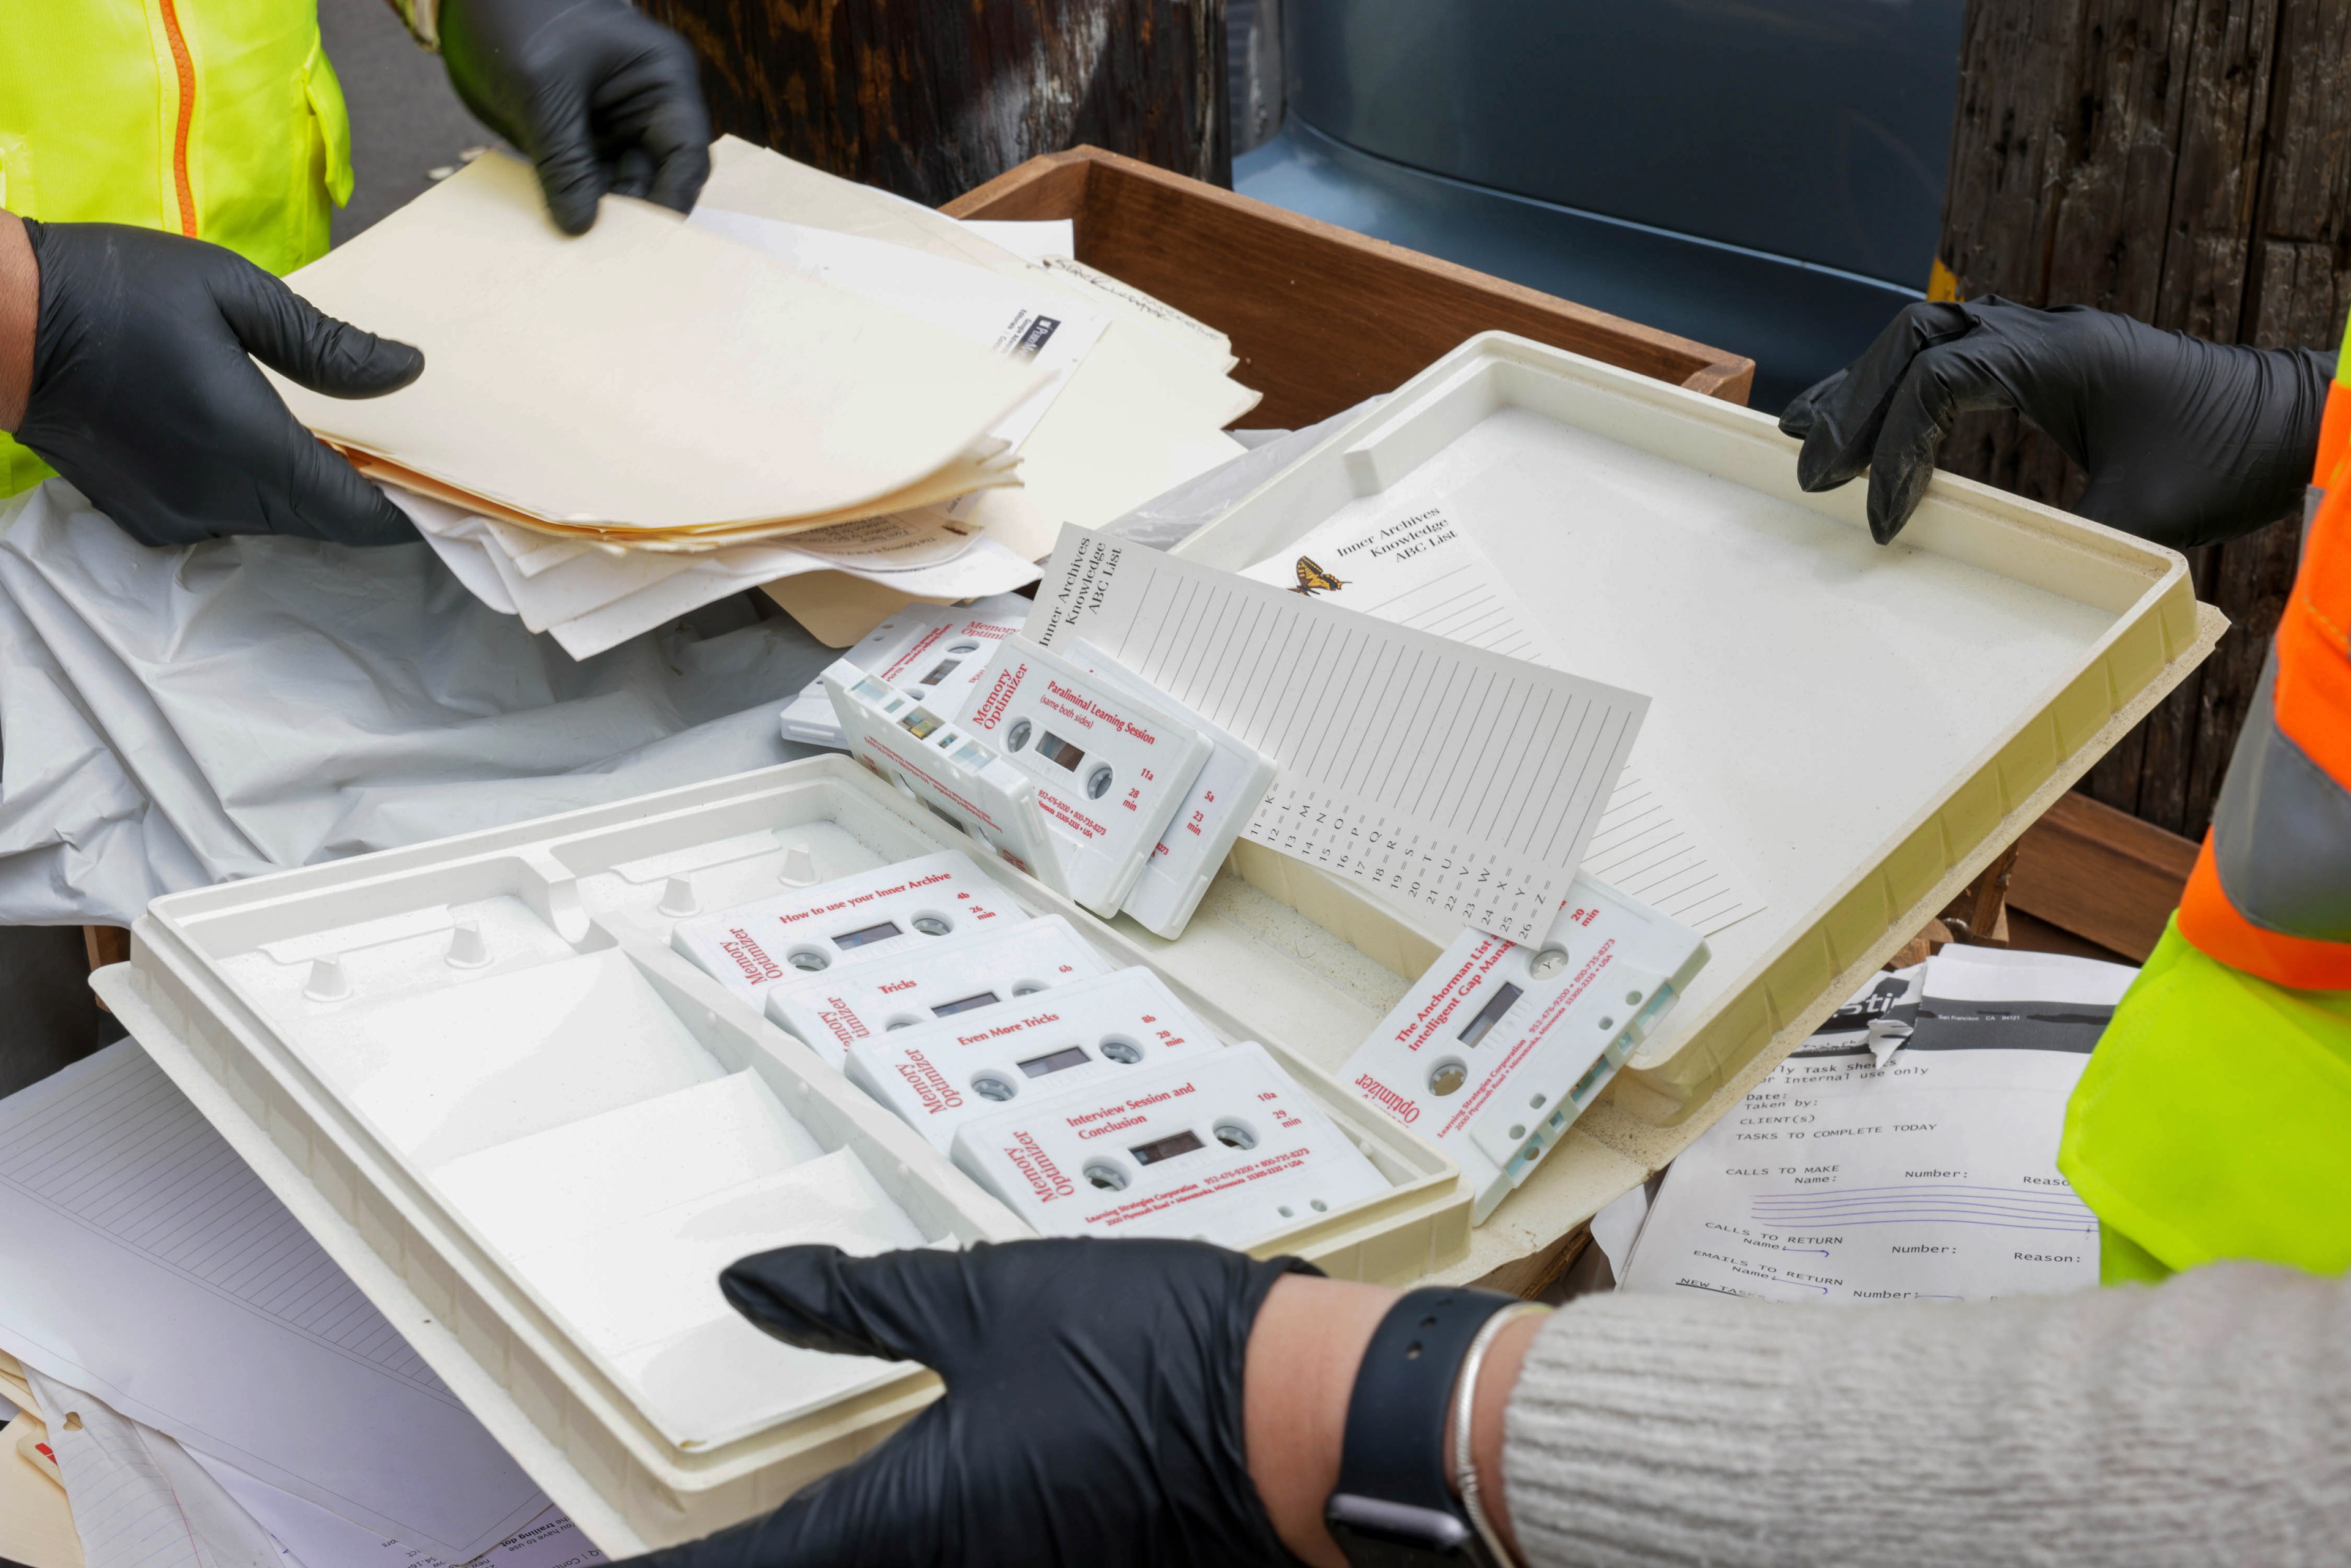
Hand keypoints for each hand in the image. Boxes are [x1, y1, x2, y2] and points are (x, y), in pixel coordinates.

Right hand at [7, 219, 422, 546]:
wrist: (0, 320)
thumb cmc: (117, 290)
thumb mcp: (236, 294)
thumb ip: (328, 345)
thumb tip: (408, 372)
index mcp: (248, 447)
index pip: (358, 512)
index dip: (410, 513)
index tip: (447, 497)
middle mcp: (216, 498)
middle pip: (323, 523)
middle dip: (368, 501)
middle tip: (406, 464)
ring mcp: (176, 514)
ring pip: (277, 524)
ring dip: (312, 495)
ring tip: (344, 449)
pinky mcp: (144, 514)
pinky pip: (227, 519)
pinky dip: (259, 494)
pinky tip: (264, 447)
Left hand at [441, 0, 711, 234]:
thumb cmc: (518, 17)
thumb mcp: (541, 93)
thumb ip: (565, 162)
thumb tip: (582, 227)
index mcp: (662, 79)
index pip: (686, 155)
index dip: (672, 201)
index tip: (647, 242)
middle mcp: (648, 106)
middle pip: (659, 178)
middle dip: (634, 216)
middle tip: (608, 257)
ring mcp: (616, 124)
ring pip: (623, 187)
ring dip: (602, 216)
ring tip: (581, 250)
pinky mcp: (583, 138)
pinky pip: (588, 182)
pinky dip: (575, 203)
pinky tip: (560, 228)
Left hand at [633, 1239, 1313, 1567]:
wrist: (1304, 1419)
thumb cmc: (1159, 1355)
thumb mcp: (988, 1299)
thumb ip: (859, 1303)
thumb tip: (756, 1288)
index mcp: (907, 1523)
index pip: (743, 1567)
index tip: (580, 1565)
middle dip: (750, 1552)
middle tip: (679, 1536)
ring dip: (825, 1543)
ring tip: (794, 1509)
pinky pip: (954, 1567)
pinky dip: (896, 1545)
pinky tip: (894, 1514)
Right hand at [1779, 297, 2330, 547]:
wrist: (2289, 420)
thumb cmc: (2227, 458)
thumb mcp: (2146, 511)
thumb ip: (2067, 538)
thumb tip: (2000, 587)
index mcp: (2056, 355)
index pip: (1936, 382)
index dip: (1893, 450)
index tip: (1880, 521)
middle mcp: (2040, 332)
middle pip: (1909, 340)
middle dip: (1851, 403)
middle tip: (1812, 469)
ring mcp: (2041, 338)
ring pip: (1923, 337)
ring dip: (1864, 385)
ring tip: (1805, 433)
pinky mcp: (2046, 358)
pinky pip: (1952, 353)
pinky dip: (1901, 386)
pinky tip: (1871, 423)